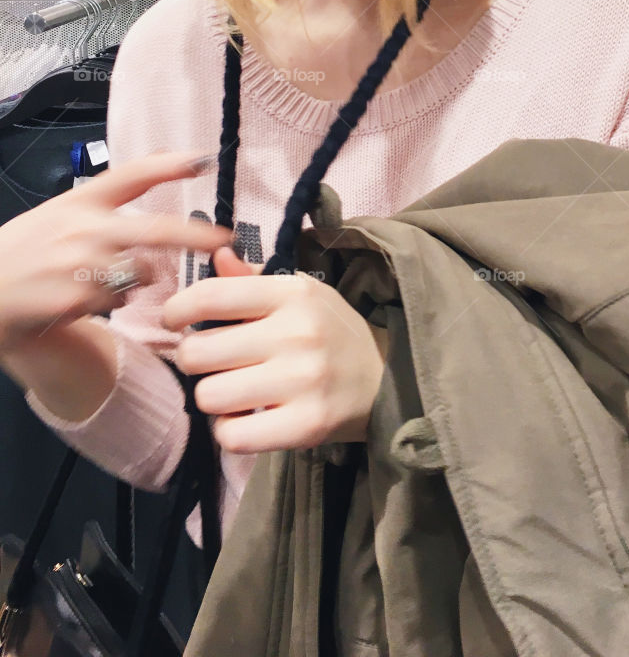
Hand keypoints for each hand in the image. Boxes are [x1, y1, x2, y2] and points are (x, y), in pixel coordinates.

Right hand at [0, 153, 231, 354]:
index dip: (171, 165)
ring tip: (99, 280)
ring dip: (134, 282)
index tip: (204, 161)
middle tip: (223, 240)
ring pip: (140, 274)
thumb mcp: (58, 212)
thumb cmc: (22, 251)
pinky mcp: (74, 299)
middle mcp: (83, 228)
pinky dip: (109, 305)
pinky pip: (117, 304)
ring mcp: (79, 264)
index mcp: (81, 201)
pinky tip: (80, 300)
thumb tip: (157, 173)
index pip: (132, 175)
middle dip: (195, 236)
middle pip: (155, 230)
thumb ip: (102, 203)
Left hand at [164, 249, 386, 453]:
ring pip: (209, 396)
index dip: (177, 310)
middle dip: (195, 361)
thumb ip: (253, 280)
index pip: (210, 295)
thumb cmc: (332, 333)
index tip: (175, 321)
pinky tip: (246, 420)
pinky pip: (232, 436)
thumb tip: (217, 256)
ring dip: (213, 399)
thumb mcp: (301, 296)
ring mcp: (302, 381)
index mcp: (292, 293)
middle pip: (198, 352)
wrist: (390, 381)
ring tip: (234, 393)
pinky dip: (229, 432)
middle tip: (213, 364)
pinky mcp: (306, 426)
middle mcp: (296, 332)